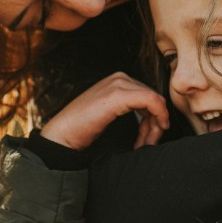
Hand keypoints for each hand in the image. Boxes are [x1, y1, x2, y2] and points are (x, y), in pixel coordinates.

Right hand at [40, 72, 168, 149]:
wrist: (62, 135)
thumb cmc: (83, 128)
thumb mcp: (111, 113)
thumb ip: (130, 109)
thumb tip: (154, 119)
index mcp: (118, 80)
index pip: (148, 95)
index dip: (155, 118)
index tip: (150, 139)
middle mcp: (120, 77)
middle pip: (153, 98)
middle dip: (155, 123)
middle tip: (148, 144)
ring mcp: (118, 84)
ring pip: (155, 100)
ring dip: (155, 125)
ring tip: (144, 145)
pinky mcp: (118, 95)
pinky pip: (151, 101)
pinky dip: (159, 116)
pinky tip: (152, 134)